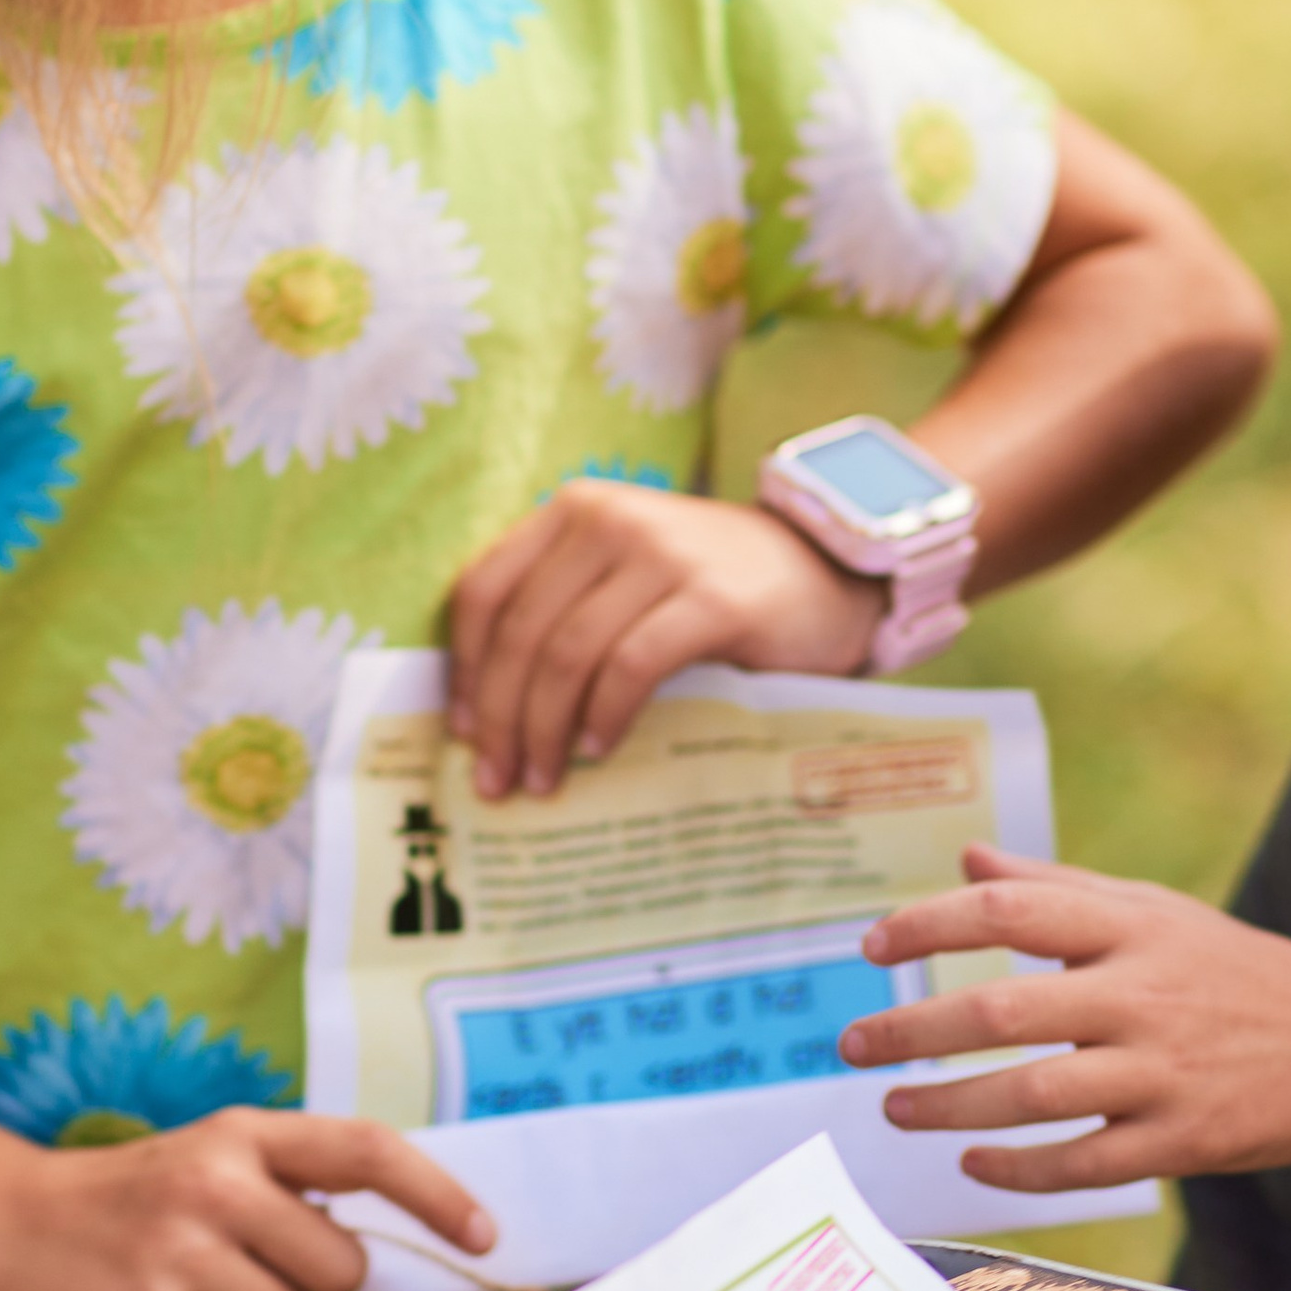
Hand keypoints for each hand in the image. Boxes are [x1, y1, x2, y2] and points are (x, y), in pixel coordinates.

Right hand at [0, 1111, 496, 1290]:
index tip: (486, 1234)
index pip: (368, 1151)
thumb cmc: (126, 1202)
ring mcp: (182, 1248)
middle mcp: (220, 1182)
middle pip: (341, 1267)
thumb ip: (287, 1189)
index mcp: (245, 1134)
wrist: (1, 1223)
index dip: (438, 1194)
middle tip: (246, 1279)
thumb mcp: (208, 1161)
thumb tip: (377, 1249)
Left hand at [449, 483, 882, 795]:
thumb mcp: (623, 579)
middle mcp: (610, 519)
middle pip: (522, 630)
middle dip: (501, 717)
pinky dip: (606, 713)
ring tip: (545, 778)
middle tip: (498, 781)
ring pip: (568, 651)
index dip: (466, 670)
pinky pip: (633, 663)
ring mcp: (663, 553)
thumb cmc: (709, 592)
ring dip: (546, 728)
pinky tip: (599, 748)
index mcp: (574, 510)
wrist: (824, 572)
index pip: (484, 590)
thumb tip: (487, 712)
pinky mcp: (711, 596)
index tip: (465, 734)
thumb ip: (563, 611)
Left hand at [841, 845, 1290, 1192]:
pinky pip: (1082, 1162)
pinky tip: (973, 1161)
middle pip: (1004, 1008)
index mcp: (1134, 927)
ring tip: (894, 1108)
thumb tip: (967, 858)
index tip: (871, 945)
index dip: (930, 925)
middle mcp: (1144, 994)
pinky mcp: (1184, 1141)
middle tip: (853, 1043)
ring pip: (1033, 1093)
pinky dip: (1017, 1166)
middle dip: (913, 1027)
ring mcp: (1164, 1072)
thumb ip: (1058, 886)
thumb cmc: (1240, 973)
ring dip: (949, 1105)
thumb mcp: (1158, 912)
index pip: (1011, 910)